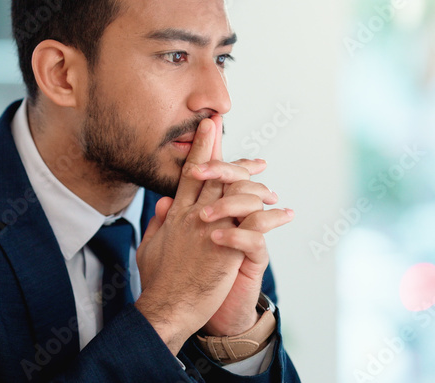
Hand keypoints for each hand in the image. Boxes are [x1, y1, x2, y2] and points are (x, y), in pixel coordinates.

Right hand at [152, 116, 293, 336]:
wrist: (167, 308)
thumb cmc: (158, 283)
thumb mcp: (149, 248)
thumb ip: (157, 223)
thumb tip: (163, 204)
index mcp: (176, 216)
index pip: (190, 174)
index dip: (201, 148)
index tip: (209, 128)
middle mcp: (193, 216)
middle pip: (214, 175)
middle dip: (223, 149)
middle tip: (230, 125)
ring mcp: (211, 230)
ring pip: (238, 194)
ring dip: (256, 187)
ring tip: (270, 189)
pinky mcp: (227, 249)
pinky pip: (256, 225)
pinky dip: (273, 217)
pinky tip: (285, 214)